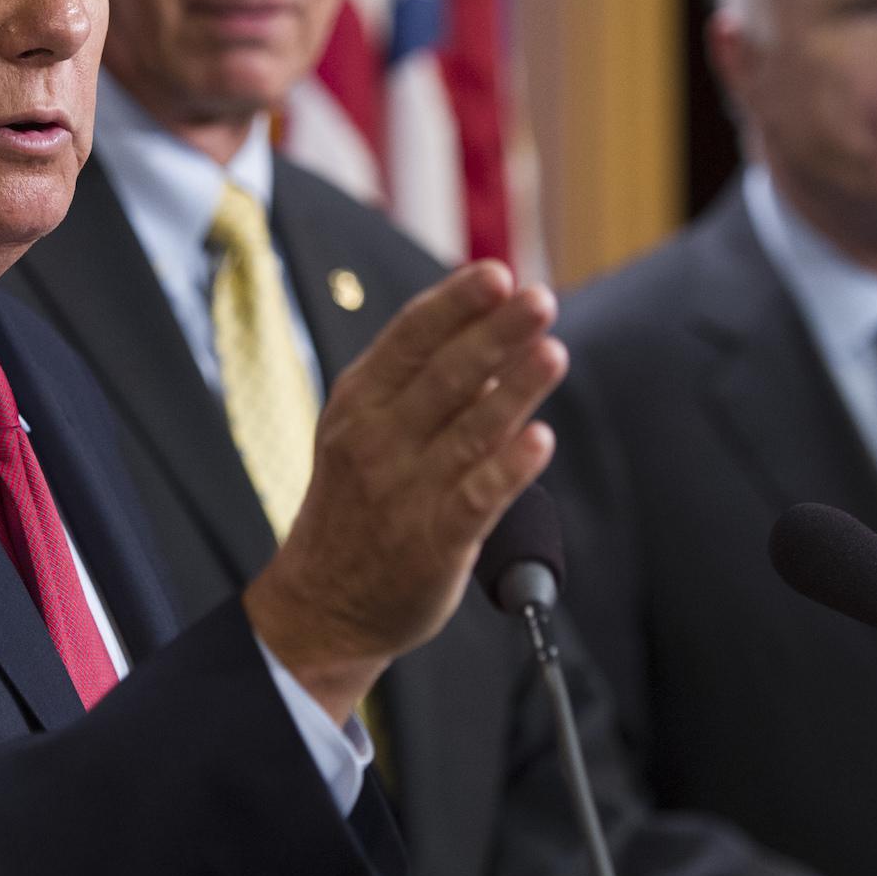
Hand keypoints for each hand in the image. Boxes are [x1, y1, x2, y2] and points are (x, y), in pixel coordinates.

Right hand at [245, 260, 565, 721]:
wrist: (323, 603)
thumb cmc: (357, 502)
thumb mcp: (363, 429)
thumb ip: (421, 383)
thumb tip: (496, 332)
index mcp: (360, 401)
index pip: (410, 338)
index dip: (456, 303)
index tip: (498, 272)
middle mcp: (378, 440)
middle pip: (445, 375)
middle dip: (495, 333)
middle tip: (540, 299)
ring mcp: (405, 491)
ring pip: (470, 430)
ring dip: (515, 389)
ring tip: (552, 353)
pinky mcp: (434, 542)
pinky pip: (477, 498)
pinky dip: (510, 468)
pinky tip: (540, 440)